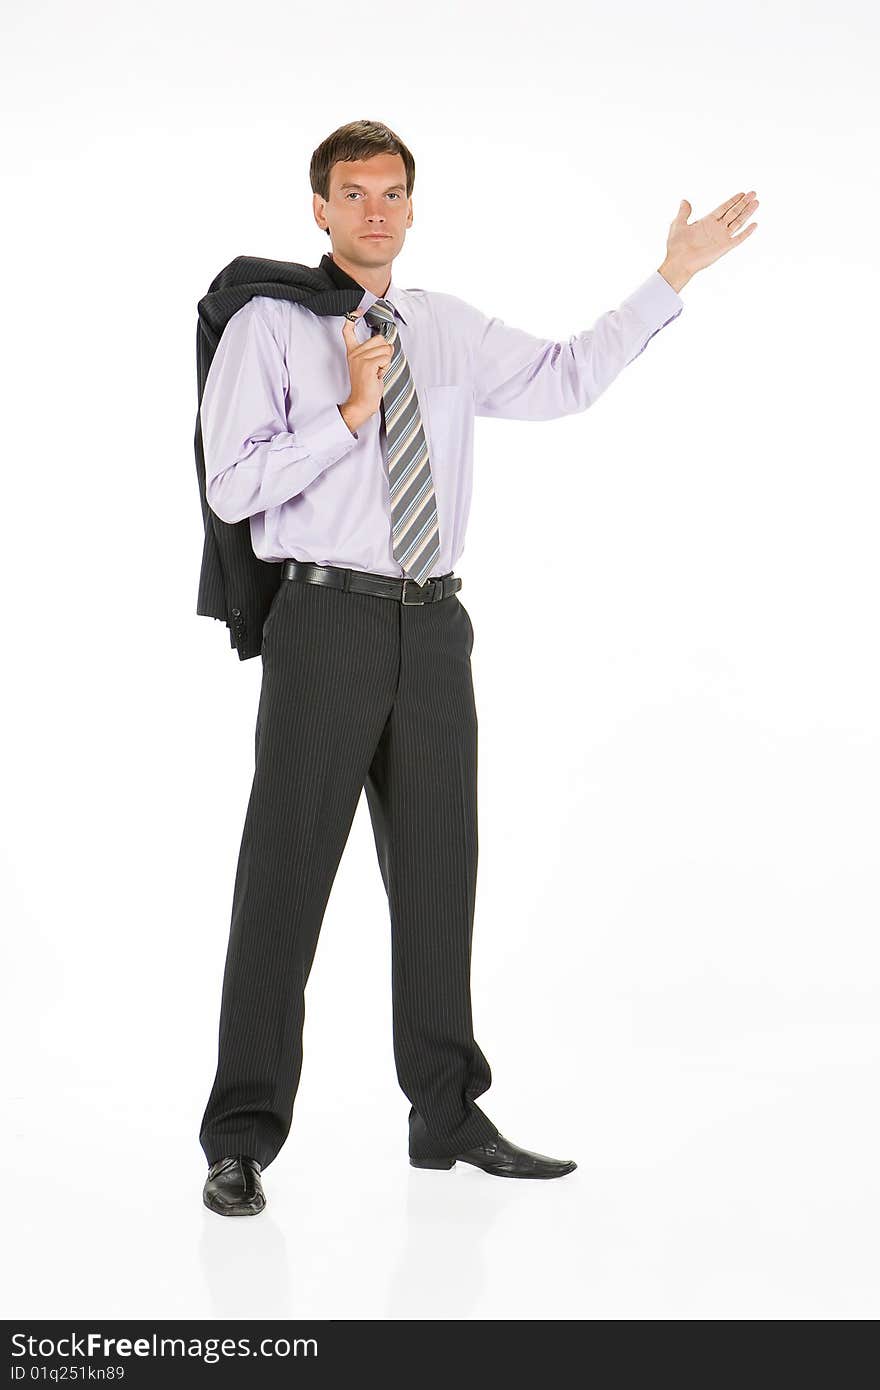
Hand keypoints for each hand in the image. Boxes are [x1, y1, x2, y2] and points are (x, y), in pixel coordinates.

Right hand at [340, 312, 393, 427]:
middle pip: (380, 339)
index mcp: (353, 352)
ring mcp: (359, 358)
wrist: (362, 402)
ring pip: (385, 349)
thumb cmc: (368, 386)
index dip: (352, 317)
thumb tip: (386, 340)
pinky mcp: (367, 364)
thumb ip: (373, 351)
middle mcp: (354, 353)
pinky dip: (386, 367)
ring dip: (386, 362)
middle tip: (377, 367)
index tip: (358, 309)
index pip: (348, 331)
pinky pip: (386, 358)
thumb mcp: (369, 365)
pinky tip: (377, 375)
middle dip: (385, 353)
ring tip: (377, 372)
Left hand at [661, 190, 758, 285]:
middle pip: (733, 212)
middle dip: (743, 203)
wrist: (679, 262)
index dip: (733, 200)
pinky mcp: (724, 247)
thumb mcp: (678, 224)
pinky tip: (755, 224)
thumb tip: (684, 201)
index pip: (723, 208)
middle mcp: (716, 228)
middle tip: (753, 193)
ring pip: (738, 222)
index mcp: (706, 222)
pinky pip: (739, 238)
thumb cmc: (676, 246)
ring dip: (747, 212)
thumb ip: (684, 212)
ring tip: (757, 202)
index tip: (742, 193)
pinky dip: (747, 232)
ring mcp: (721, 237)